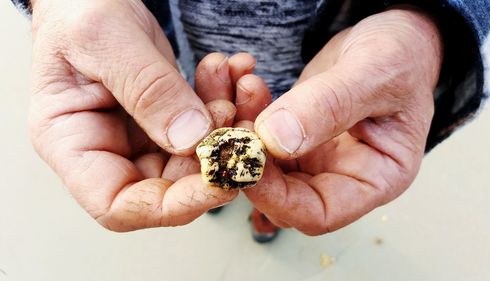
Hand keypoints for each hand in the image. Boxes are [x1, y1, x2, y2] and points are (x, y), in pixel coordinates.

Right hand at [29, 0, 223, 230]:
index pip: (118, 205)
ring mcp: (137, 136)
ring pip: (193, 157)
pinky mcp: (164, 118)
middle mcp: (106, 149)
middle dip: (211, 162)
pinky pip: (202, 126)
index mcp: (71, 143)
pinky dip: (224, 103)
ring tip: (238, 87)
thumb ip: (147, 89)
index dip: (169, 206)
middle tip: (241, 128)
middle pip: (165, 188)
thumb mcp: (106, 38)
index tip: (217, 182)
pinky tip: (234, 74)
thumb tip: (191, 140)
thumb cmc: (78, 9)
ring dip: (225, 128)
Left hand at [246, 8, 442, 234]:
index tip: (248, 164)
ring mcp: (314, 155)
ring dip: (238, 124)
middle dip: (249, 157)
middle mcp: (340, 174)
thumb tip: (275, 140)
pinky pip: (257, 130)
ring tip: (231, 81)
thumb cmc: (403, 56)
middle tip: (232, 119)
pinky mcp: (294, 133)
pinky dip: (242, 105)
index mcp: (374, 177)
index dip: (278, 198)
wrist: (393, 35)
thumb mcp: (375, 74)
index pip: (320, 212)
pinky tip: (239, 76)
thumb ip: (329, 106)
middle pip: (281, 191)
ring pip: (261, 160)